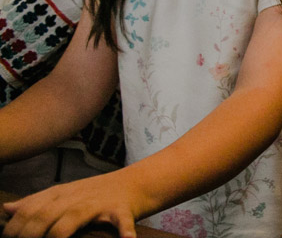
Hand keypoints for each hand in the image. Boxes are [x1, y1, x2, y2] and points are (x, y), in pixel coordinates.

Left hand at [2, 174, 146, 237]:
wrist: (135, 183)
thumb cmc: (95, 194)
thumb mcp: (64, 194)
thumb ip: (36, 202)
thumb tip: (7, 208)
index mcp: (60, 194)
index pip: (30, 209)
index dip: (15, 227)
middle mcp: (76, 197)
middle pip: (45, 214)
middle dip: (29, 234)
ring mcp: (98, 203)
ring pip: (73, 217)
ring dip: (59, 233)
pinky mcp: (121, 210)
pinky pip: (121, 221)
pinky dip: (124, 231)